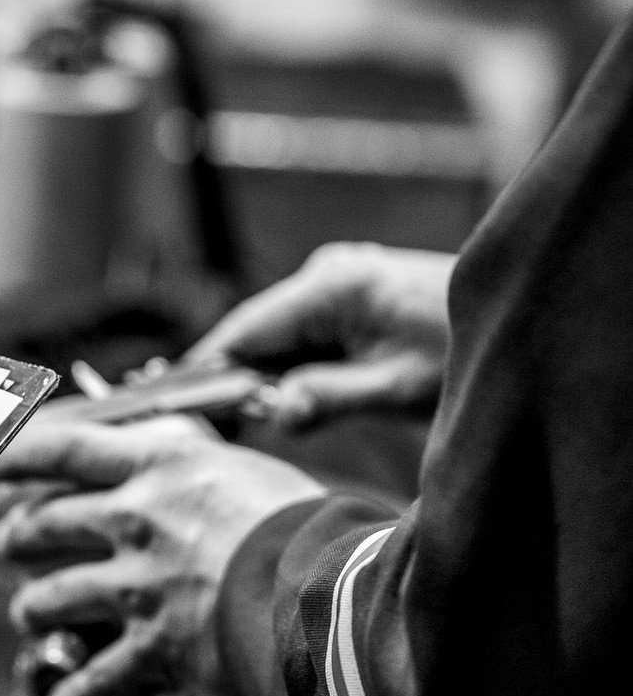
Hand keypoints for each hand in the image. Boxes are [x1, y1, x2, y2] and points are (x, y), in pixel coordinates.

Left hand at [0, 417, 322, 695]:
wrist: (333, 593)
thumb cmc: (314, 527)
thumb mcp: (252, 471)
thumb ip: (204, 472)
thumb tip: (187, 470)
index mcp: (163, 468)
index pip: (70, 450)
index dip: (22, 455)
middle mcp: (137, 521)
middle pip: (47, 524)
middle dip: (17, 535)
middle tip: (5, 541)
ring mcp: (138, 585)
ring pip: (52, 597)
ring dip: (32, 609)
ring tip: (28, 616)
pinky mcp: (154, 645)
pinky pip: (98, 679)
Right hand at [186, 242, 454, 427]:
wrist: (528, 316)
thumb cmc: (470, 351)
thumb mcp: (400, 387)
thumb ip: (329, 397)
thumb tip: (273, 412)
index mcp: (333, 285)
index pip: (244, 330)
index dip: (203, 370)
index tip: (166, 404)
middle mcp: (326, 272)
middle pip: (253, 332)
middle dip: (226, 378)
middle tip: (188, 424)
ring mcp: (337, 280)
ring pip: (274, 335)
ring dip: (256, 376)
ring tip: (222, 419)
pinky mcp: (348, 296)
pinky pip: (298, 334)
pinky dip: (284, 366)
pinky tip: (269, 398)